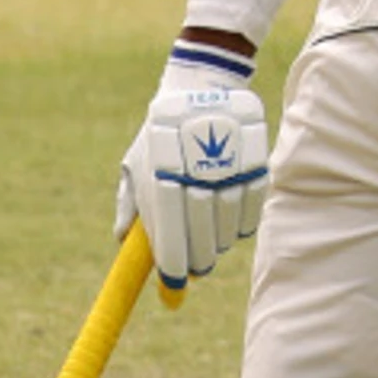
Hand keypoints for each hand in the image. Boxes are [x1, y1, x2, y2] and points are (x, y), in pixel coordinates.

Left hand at [116, 42, 271, 305]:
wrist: (199, 88)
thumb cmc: (157, 134)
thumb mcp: (135, 163)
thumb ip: (128, 203)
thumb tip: (122, 242)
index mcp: (160, 179)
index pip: (169, 239)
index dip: (172, 269)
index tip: (172, 289)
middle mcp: (196, 178)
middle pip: (201, 241)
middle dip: (196, 263)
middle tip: (193, 270)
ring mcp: (229, 173)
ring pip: (227, 232)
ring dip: (217, 245)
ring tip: (209, 244)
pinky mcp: (255, 168)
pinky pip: (251, 216)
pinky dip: (240, 228)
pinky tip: (229, 226)